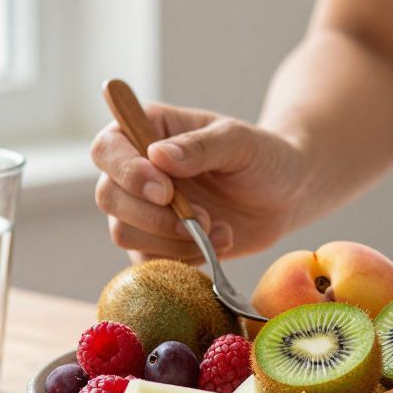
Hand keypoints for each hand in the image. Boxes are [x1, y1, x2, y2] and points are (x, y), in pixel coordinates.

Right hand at [90, 102, 306, 261]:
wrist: (285, 195)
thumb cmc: (263, 157)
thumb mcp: (240, 142)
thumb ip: (201, 146)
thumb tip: (157, 156)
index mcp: (148, 130)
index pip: (107, 148)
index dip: (127, 173)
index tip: (165, 192)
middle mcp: (136, 169)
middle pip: (109, 196)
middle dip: (153, 216)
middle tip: (201, 218)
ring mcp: (142, 208)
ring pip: (124, 233)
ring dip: (172, 240)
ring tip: (218, 230)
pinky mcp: (155, 243)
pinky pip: (146, 262)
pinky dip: (182, 259)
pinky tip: (217, 244)